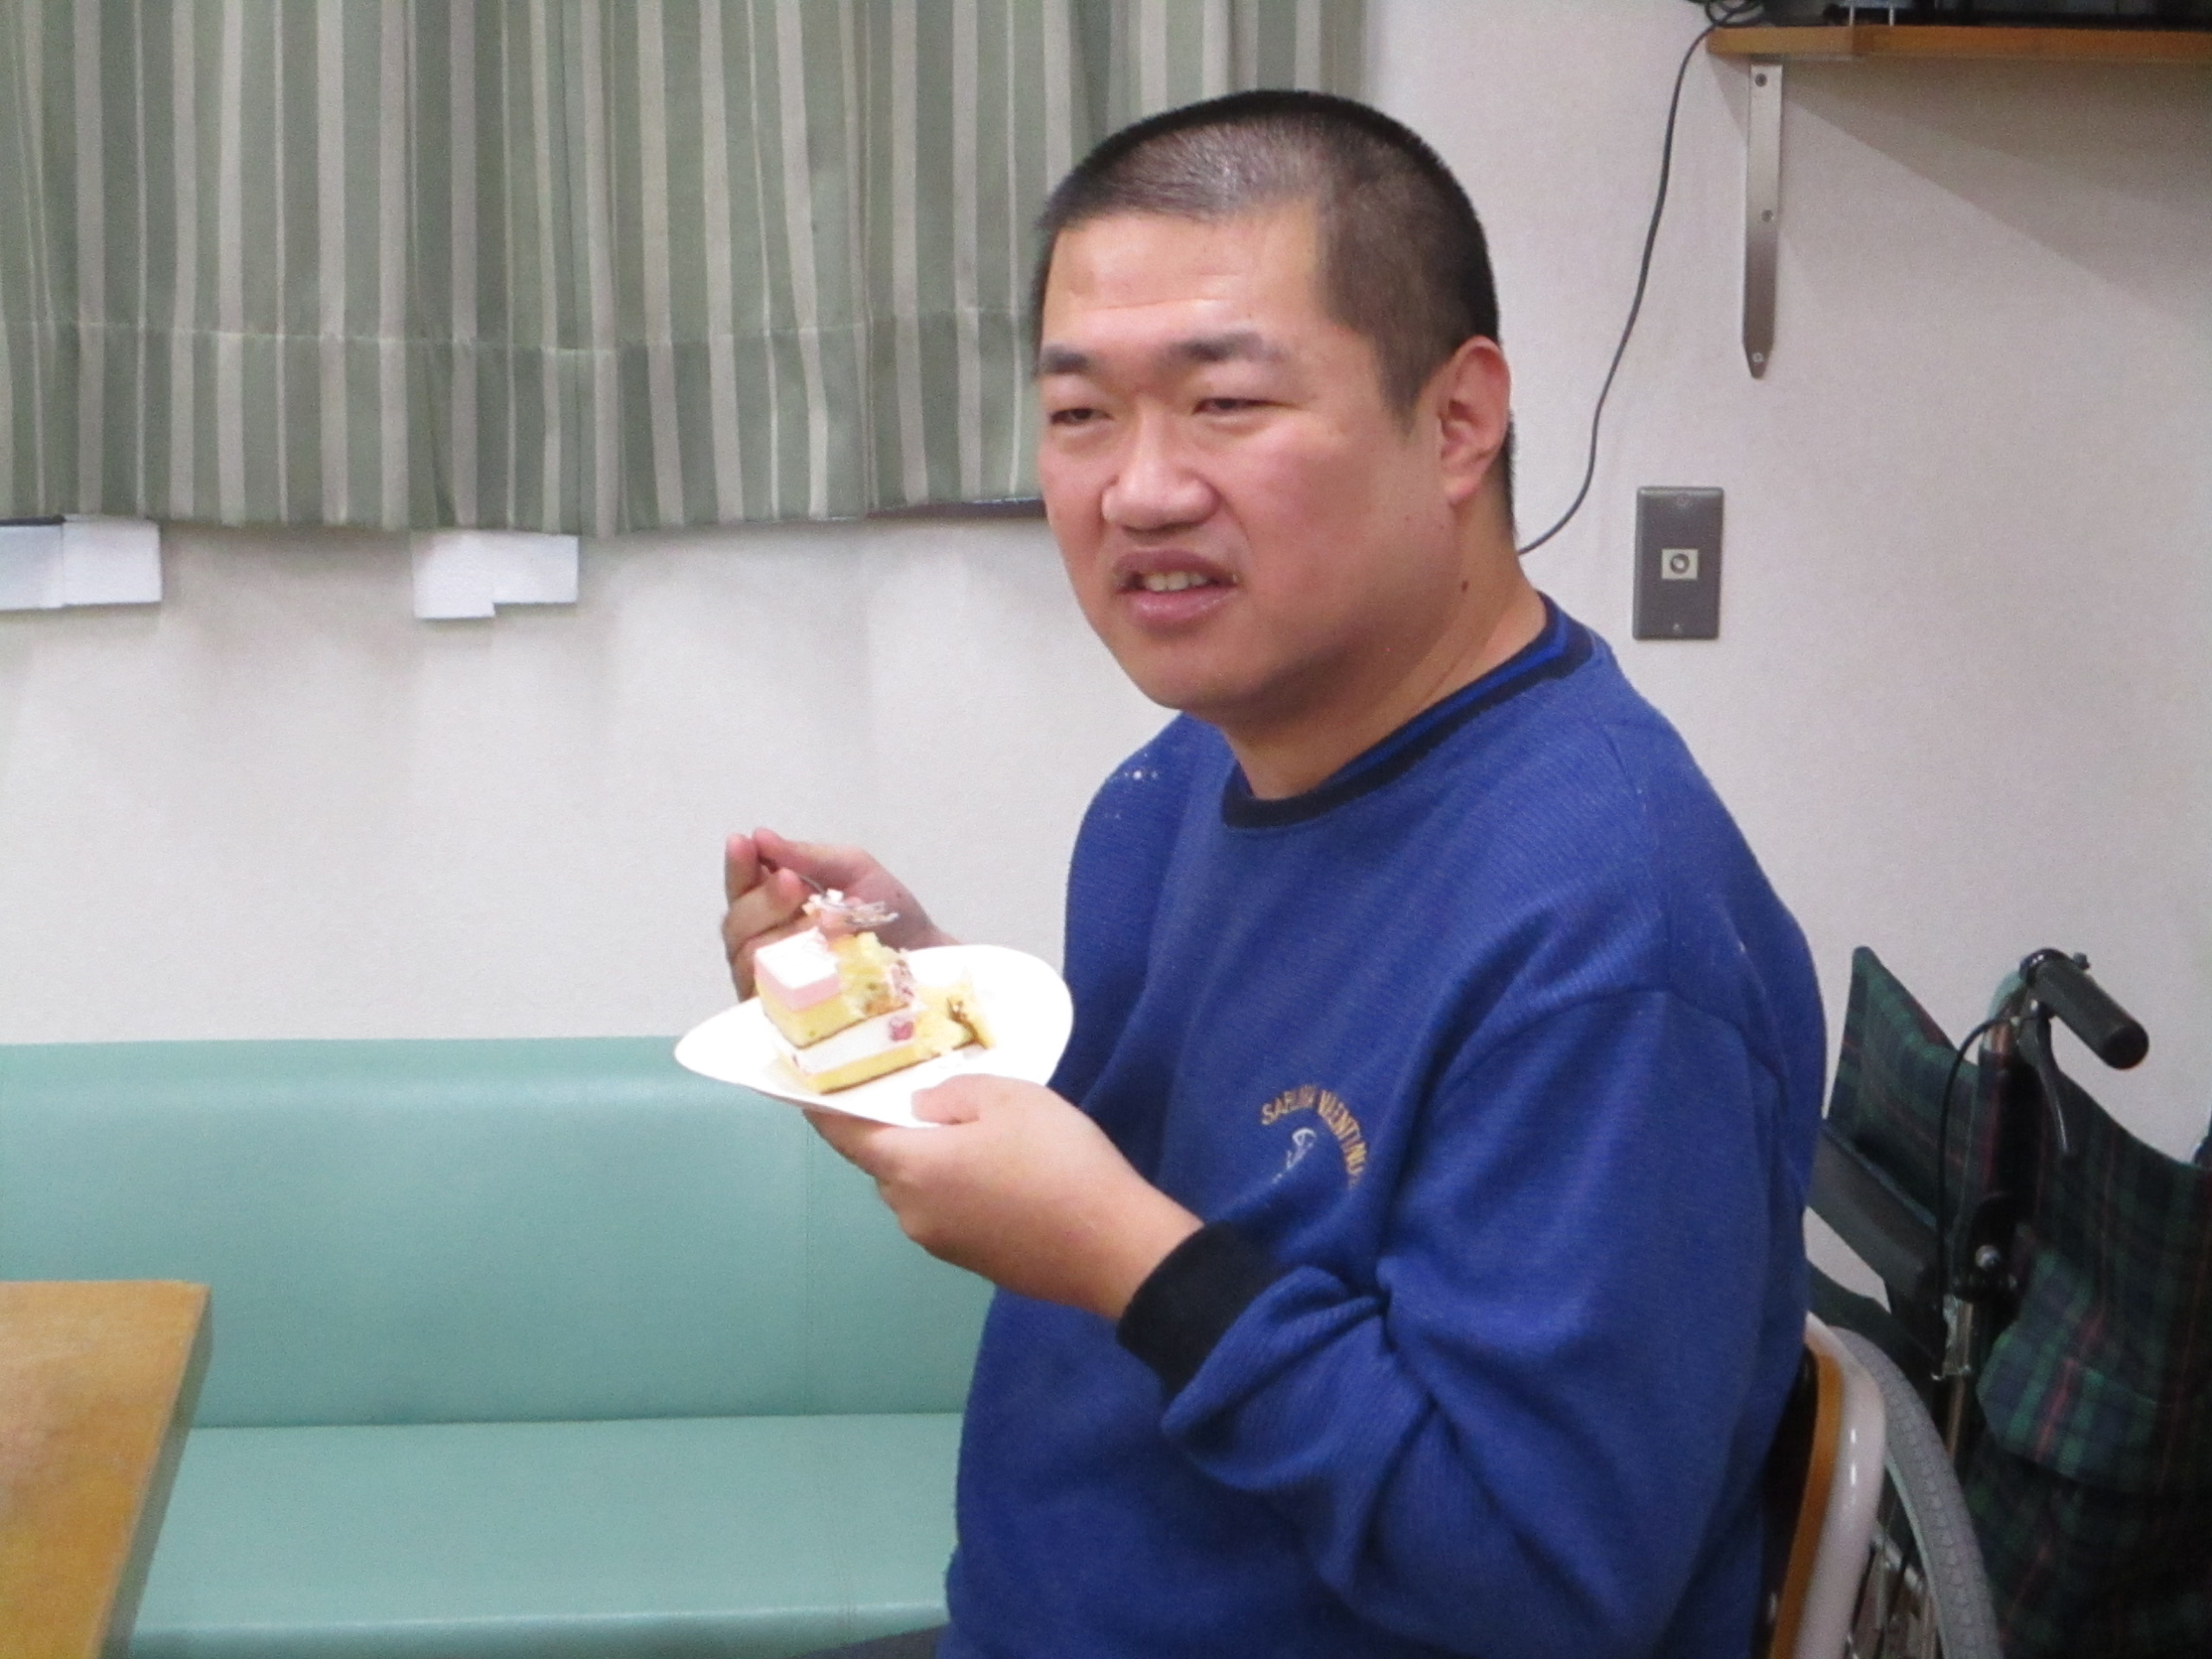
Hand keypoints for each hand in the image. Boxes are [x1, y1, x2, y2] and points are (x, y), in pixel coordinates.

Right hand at [721, 828, 953, 997]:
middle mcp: (764, 945)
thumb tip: (761, 837)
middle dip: (763, 899)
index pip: (740, 888)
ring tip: (820, 918)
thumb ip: (809, 856)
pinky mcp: (788, 1015)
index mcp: (774, 908)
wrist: (927, 961)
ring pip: (748, 956)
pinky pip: (771, 992)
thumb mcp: (854, 871)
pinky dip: (792, 968)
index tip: (743, 843)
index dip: (737, 867)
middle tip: (794, 882)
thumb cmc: (889, 916)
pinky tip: (818, 953)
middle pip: (736, 924)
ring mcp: (774, 983)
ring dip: (782, 931)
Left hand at [807, 1076, 1201, 1319]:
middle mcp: (910, 1212)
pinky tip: (1007, 1177)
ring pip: (922, 1189)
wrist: (1113, 1247)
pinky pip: (952, 1213)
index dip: (824, 1108)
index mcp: (908, 1167)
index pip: (844, 1134)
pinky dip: (963, 1190)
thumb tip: (922, 1110)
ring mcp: (942, 1245)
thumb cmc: (1055, 1161)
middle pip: (888, 1162)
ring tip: (984, 1136)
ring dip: (938, 1163)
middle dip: (902, 1132)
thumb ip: (952, 1095)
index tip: (808, 1085)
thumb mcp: (1009, 1098)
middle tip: (936, 1098)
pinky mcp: (975, 1263)